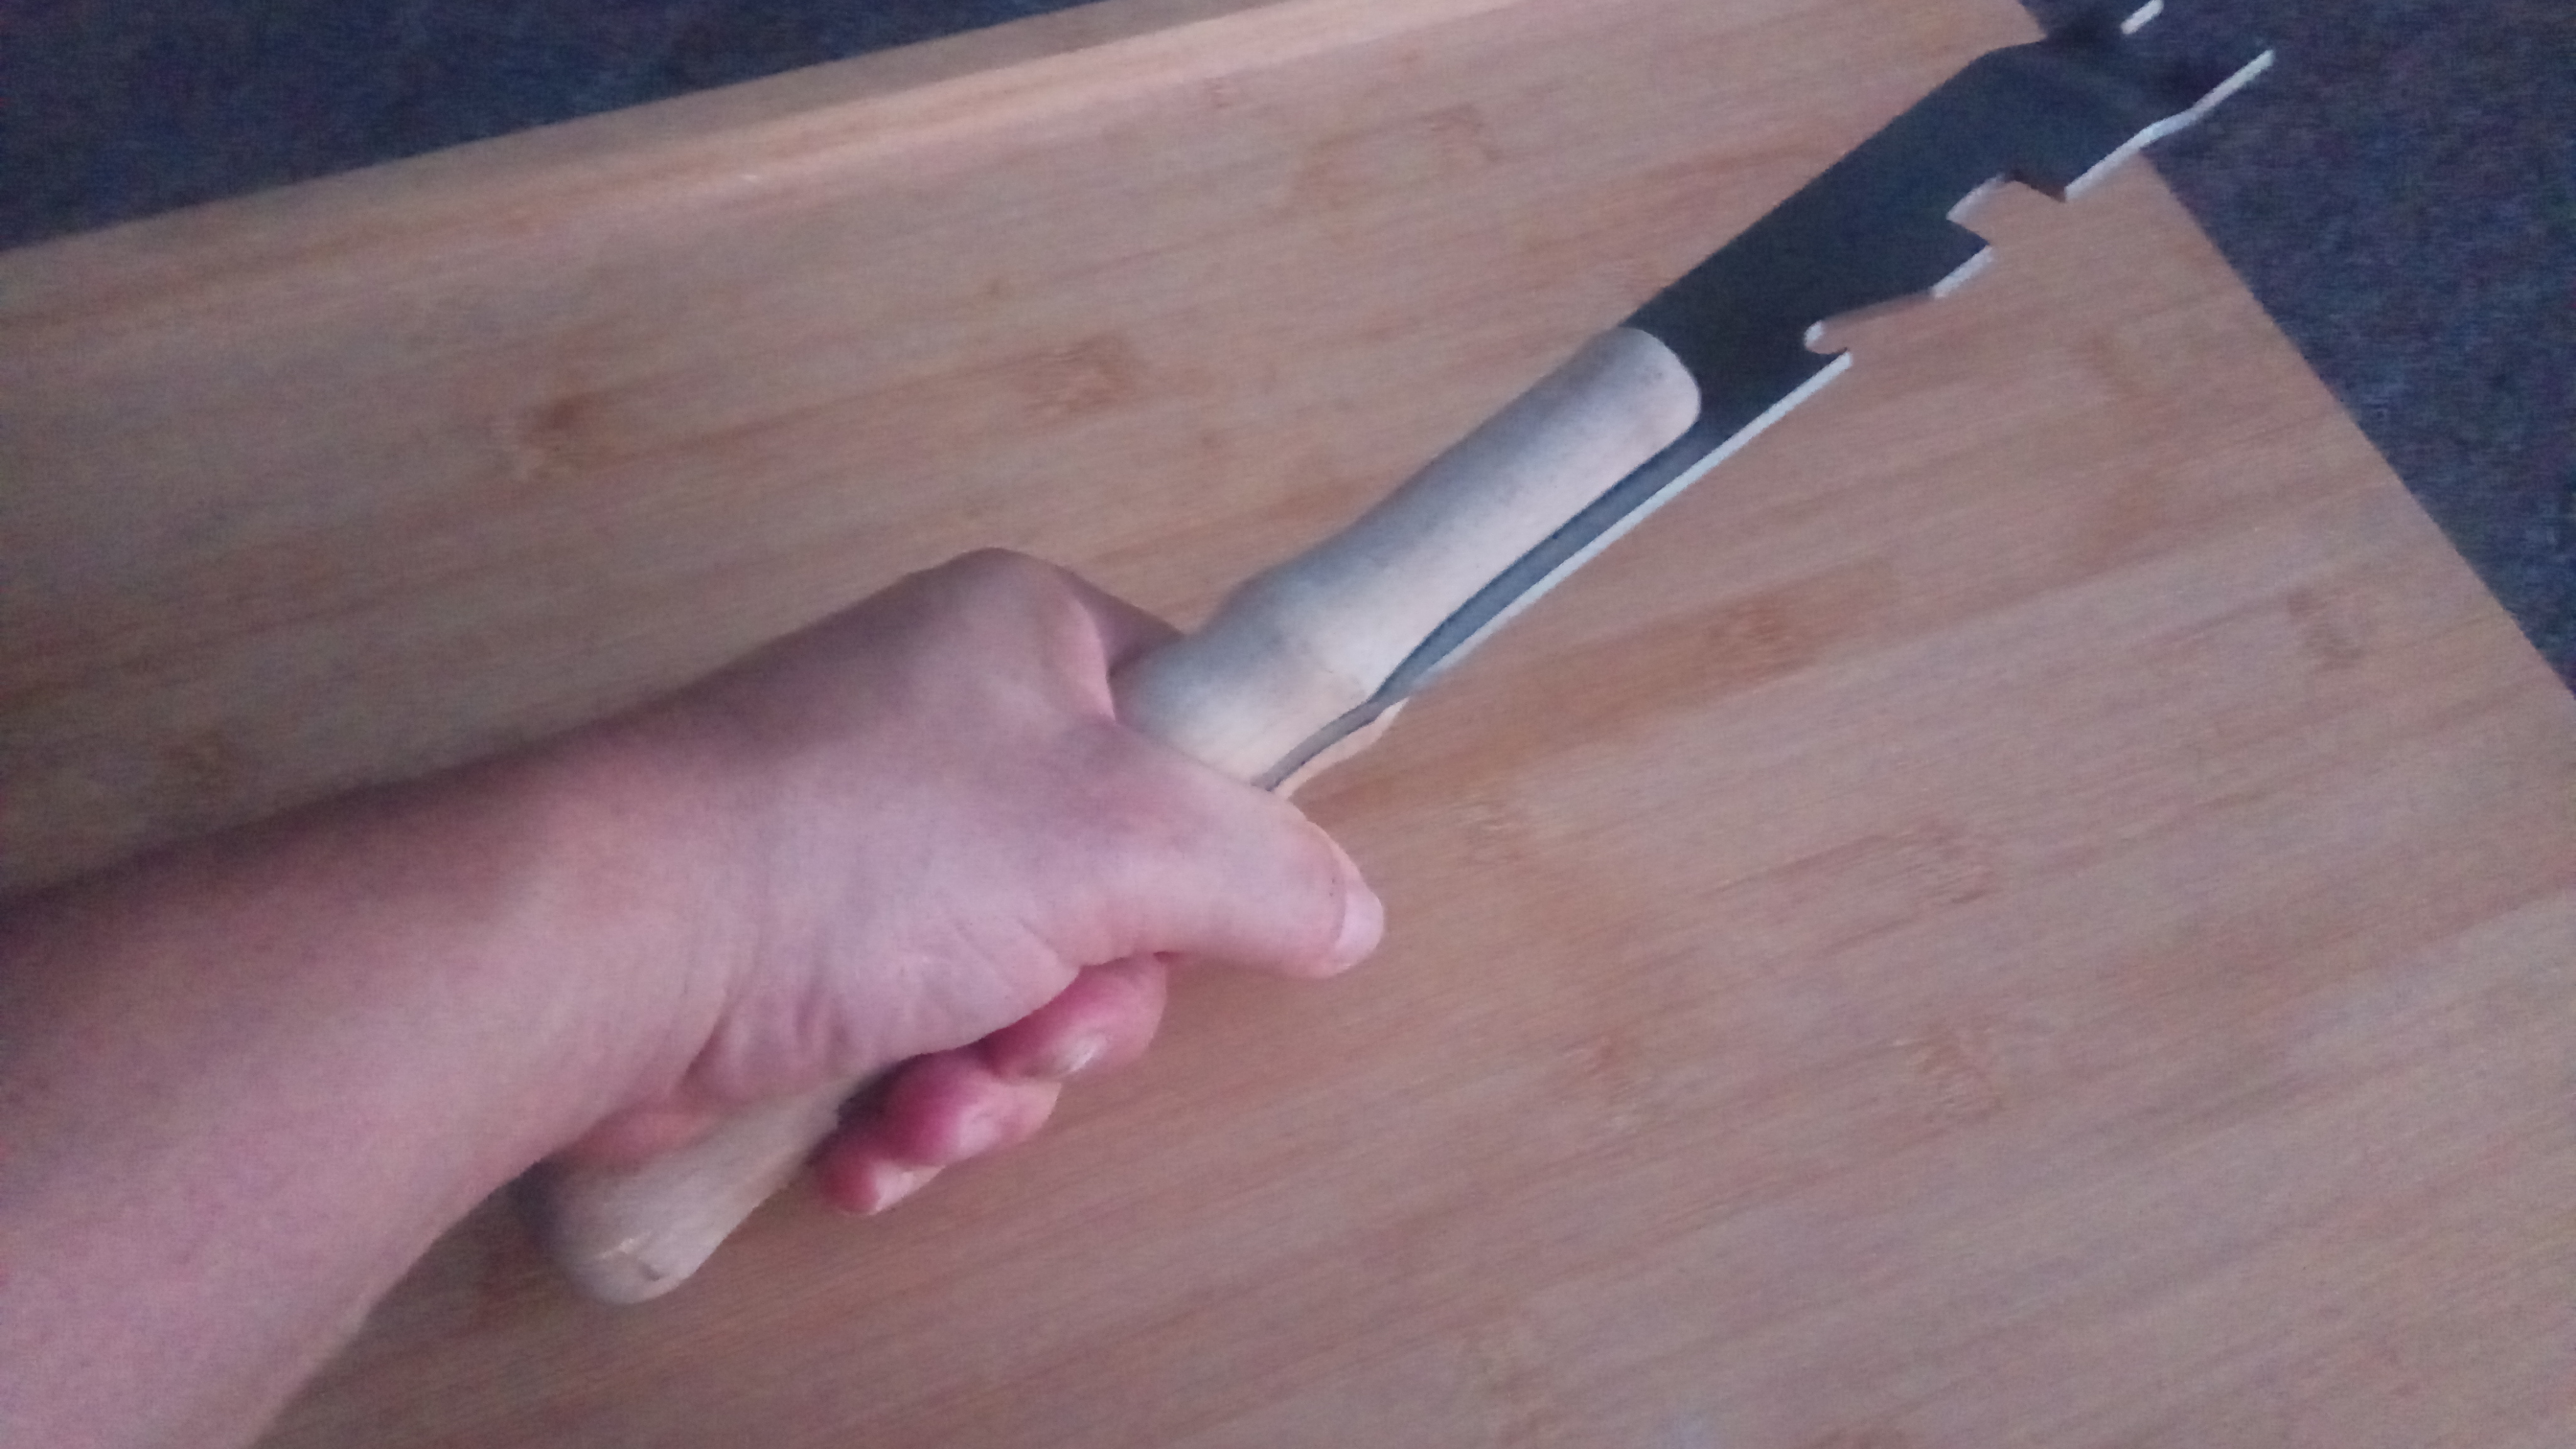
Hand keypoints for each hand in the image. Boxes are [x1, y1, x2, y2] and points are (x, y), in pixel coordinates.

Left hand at [557, 550, 1381, 1212]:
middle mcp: (951, 730)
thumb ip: (1261, 872)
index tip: (1188, 925)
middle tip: (1032, 1033)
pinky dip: (909, 1109)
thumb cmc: (872, 853)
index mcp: (1029, 647)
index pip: (1191, 729)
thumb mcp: (1118, 840)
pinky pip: (922, 1040)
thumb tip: (1349, 913)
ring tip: (925, 1104)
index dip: (1212, 845)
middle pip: (1117, 893)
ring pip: (1021, 991)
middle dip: (1082, 1008)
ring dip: (993, 1083)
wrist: (608, 949)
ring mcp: (871, 844)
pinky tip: (866, 1147)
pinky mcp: (802, 952)